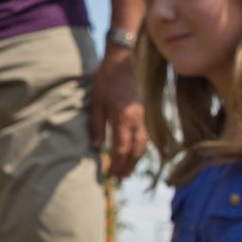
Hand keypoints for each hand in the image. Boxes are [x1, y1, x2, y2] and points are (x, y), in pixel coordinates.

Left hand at [90, 46, 147, 177]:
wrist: (125, 61)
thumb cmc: (107, 80)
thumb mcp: (96, 102)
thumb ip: (96, 125)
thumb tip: (95, 147)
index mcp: (123, 119)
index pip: (121, 149)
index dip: (116, 165)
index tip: (109, 176)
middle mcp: (137, 121)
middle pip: (135, 151)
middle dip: (127, 167)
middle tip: (119, 179)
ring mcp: (144, 117)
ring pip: (143, 145)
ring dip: (135, 161)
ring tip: (128, 172)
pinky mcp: (146, 113)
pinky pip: (146, 136)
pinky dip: (141, 149)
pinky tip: (136, 154)